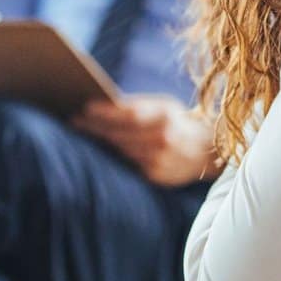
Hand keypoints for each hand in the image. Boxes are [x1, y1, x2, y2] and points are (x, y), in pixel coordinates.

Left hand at [71, 95, 216, 186]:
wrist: (207, 151)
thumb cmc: (178, 122)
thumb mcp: (164, 106)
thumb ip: (138, 107)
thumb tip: (102, 105)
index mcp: (166, 115)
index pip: (129, 114)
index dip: (105, 112)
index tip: (84, 107)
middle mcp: (163, 138)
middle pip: (120, 133)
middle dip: (95, 127)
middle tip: (73, 121)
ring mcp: (160, 159)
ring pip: (120, 150)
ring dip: (100, 143)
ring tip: (80, 134)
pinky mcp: (156, 176)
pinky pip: (127, 164)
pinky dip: (113, 157)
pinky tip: (99, 151)